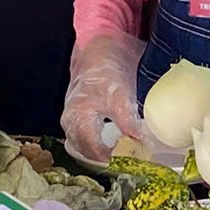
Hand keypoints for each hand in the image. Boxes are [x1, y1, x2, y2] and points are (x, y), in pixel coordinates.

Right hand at [61, 33, 147, 163]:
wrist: (98, 47)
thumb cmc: (106, 69)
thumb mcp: (120, 95)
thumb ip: (127, 121)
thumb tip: (138, 144)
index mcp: (78, 117)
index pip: (92, 150)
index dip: (111, 159)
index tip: (130, 162)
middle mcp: (70, 120)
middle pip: (85, 151)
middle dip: (105, 160)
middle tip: (127, 162)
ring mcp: (72, 117)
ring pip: (83, 145)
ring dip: (100, 153)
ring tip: (121, 156)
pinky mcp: (78, 113)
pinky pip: (85, 136)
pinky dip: (97, 144)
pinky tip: (113, 144)